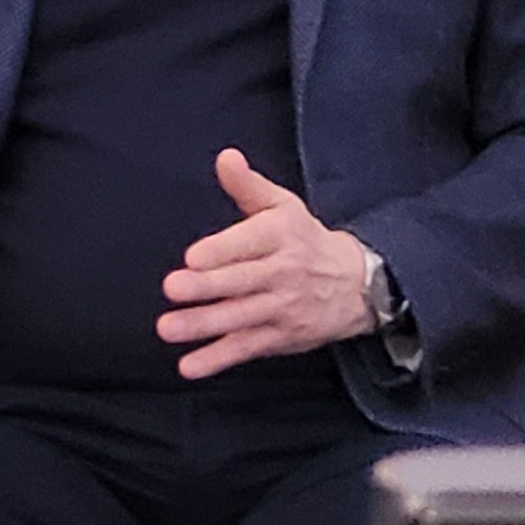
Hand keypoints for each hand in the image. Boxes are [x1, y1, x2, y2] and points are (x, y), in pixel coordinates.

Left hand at [158, 152, 374, 375]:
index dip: (221, 250)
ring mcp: (281, 308)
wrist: (356, 285)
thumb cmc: (304, 239)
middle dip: (207, 287)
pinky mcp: (280, 337)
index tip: (193, 257)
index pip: (249, 243)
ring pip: (239, 317)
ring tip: (168, 328)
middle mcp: (282, 273)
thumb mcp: (282, 206)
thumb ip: (247, 185)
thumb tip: (225, 158)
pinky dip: (218, 360)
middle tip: (172, 288)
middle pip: (241, 281)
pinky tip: (189, 366)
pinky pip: (246, 349)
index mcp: (280, 236)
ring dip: (203, 325)